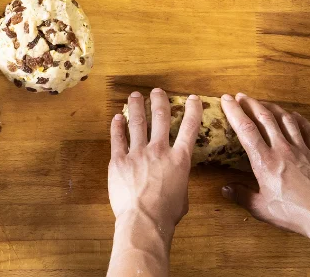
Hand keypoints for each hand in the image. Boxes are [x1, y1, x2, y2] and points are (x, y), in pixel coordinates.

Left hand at [110, 90, 201, 239]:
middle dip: (159, 102)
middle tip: (157, 91)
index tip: (193, 98)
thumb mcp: (183, 194)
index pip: (189, 129)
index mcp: (179, 159)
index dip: (193, 111)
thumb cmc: (167, 213)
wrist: (144, 219)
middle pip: (160, 119)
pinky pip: (117, 138)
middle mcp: (159, 151)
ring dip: (136, 107)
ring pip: (137, 123)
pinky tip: (116, 117)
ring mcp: (137, 153)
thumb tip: (174, 174)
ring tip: (135, 96)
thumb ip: (178, 178)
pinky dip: (117, 126)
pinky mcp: (118, 159)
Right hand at [219, 94, 309, 240]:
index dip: (234, 111)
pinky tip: (294, 115)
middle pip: (265, 118)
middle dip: (251, 103)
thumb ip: (241, 195)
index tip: (226, 100)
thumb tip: (225, 189)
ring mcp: (302, 150)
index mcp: (265, 161)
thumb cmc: (292, 214)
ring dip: (273, 107)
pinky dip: (300, 120)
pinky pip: (308, 131)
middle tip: (241, 96)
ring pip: (286, 120)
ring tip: (263, 103)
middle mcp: (282, 150)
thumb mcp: (261, 208)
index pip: (246, 129)